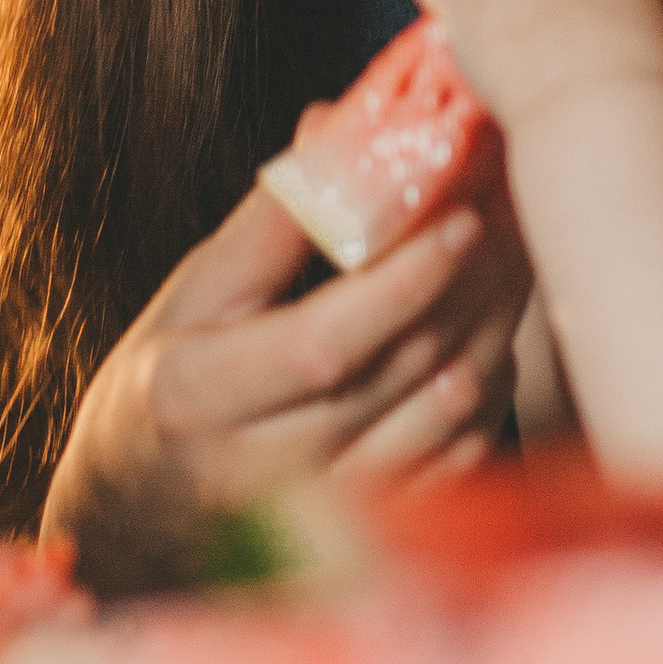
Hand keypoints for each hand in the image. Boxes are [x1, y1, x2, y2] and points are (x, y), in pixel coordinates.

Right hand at [41, 176, 532, 594]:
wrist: (144, 509)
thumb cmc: (174, 378)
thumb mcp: (195, 293)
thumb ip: (271, 221)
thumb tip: (338, 122)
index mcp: (195, 398)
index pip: (320, 346)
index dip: (400, 283)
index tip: (461, 216)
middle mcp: (258, 472)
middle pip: (398, 375)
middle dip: (471, 281)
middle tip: (516, 202)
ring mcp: (321, 519)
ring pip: (445, 418)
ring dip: (495, 326)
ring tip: (518, 251)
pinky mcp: (372, 540)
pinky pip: (463, 458)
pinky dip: (491, 386)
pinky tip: (493, 327)